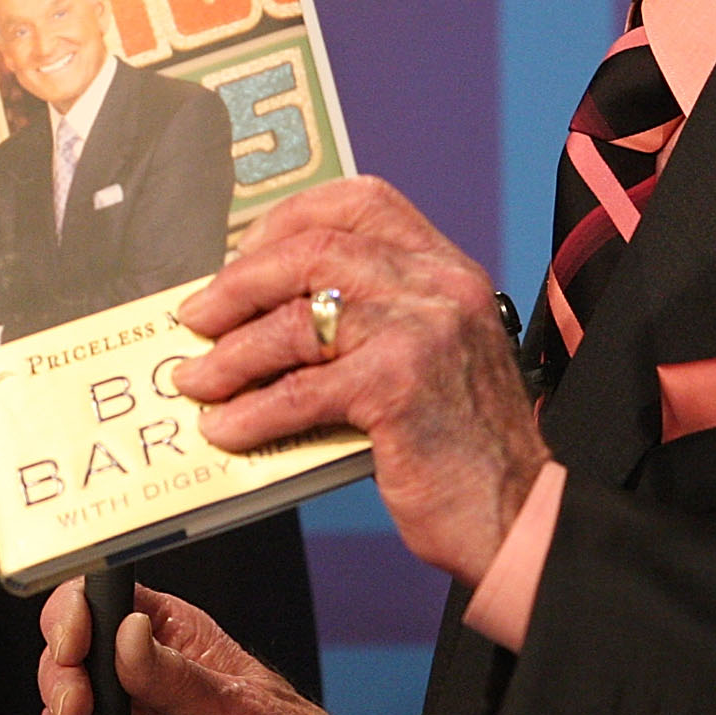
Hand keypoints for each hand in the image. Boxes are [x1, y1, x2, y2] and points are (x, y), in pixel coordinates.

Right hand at [36, 583, 367, 714]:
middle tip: (79, 705)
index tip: (74, 641)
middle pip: (69, 655)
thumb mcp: (242, 710)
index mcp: (175, 640)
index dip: (77, 612)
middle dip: (60, 677)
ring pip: (61, 712)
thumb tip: (127, 635)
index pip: (107, 602)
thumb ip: (178, 677)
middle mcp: (142, 680)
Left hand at [174, 176, 546, 585]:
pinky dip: (250, 411)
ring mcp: (422, 331)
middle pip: (312, 251)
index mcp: (445, 269)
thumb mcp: (428, 357)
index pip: (359, 202)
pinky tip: (227, 429)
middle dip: (238, 285)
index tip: (240, 256)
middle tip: (197, 318)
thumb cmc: (463, 446)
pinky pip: (299, 390)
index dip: (286, 222)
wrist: (518, 512)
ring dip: (231, 355)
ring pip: (296, 320)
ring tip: (198, 381)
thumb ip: (368, 322)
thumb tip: (262, 318)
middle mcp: (439, 286)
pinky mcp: (399, 387)